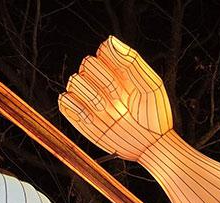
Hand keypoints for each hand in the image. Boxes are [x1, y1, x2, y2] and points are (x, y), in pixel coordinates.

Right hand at [59, 37, 173, 160]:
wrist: (151, 146)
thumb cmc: (155, 116)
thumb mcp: (150, 85)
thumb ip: (131, 61)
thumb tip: (108, 40)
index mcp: (117, 69)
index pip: (102, 51)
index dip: (113, 65)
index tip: (128, 83)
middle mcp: (100, 81)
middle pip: (87, 64)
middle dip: (105, 82)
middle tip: (121, 101)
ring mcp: (88, 98)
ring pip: (74, 80)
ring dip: (92, 96)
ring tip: (109, 111)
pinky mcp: (79, 116)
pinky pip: (64, 101)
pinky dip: (77, 106)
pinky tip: (94, 117)